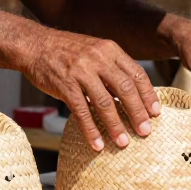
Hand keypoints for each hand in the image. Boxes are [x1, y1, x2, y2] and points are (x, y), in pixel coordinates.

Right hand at [22, 29, 160, 151]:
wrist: (34, 44)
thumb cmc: (66, 51)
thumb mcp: (94, 50)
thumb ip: (111, 68)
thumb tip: (132, 95)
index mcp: (109, 50)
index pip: (136, 74)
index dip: (148, 95)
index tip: (156, 113)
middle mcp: (98, 59)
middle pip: (125, 89)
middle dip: (137, 113)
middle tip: (145, 131)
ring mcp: (81, 72)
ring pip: (105, 103)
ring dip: (116, 125)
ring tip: (123, 142)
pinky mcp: (65, 85)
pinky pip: (81, 111)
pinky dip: (91, 130)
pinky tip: (96, 144)